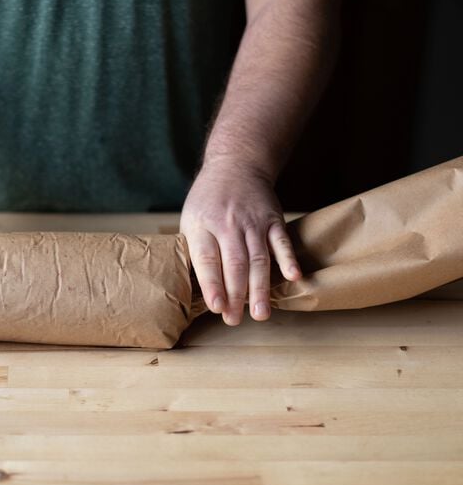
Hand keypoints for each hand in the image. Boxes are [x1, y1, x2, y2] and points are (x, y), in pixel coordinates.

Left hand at [180, 160, 300, 325]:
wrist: (236, 164)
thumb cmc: (208, 201)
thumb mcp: (191, 219)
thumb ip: (196, 250)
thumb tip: (197, 290)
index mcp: (202, 225)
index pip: (207, 259)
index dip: (212, 284)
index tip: (216, 306)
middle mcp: (228, 224)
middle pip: (234, 264)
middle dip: (236, 295)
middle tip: (235, 320)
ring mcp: (253, 221)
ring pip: (258, 258)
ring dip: (260, 288)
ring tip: (261, 314)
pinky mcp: (273, 218)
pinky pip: (282, 241)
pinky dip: (288, 259)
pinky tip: (293, 278)